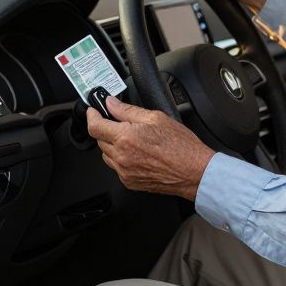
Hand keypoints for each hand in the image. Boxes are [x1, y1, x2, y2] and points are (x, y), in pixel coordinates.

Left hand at [87, 96, 214, 199]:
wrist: (194, 171)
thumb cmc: (181, 146)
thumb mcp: (155, 117)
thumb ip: (128, 110)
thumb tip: (112, 103)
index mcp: (125, 138)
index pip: (95, 126)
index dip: (91, 115)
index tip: (93, 111)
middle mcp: (121, 157)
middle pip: (99, 140)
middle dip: (107, 129)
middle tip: (122, 123)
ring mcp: (124, 171)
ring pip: (107, 154)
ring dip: (113, 145)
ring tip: (134, 139)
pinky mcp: (130, 182)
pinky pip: (117, 167)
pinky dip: (121, 159)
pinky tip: (138, 153)